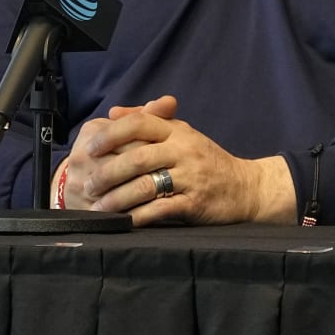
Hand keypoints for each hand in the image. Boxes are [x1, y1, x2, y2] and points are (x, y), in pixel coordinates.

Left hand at [59, 95, 296, 226]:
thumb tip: (113, 112)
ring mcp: (191, 176)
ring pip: (146, 185)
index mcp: (178, 132)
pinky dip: (138, 216)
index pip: (140, 123)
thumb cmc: (206, 161)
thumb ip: (149, 121)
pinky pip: (160, 209)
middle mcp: (185, 150)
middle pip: (137, 157)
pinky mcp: (195, 202)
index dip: (112, 135)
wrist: (245, 187)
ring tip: (100, 208)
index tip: (90, 148)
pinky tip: (124, 222)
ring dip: (117, 199)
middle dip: (107, 174)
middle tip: (88, 187)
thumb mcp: (182, 134)